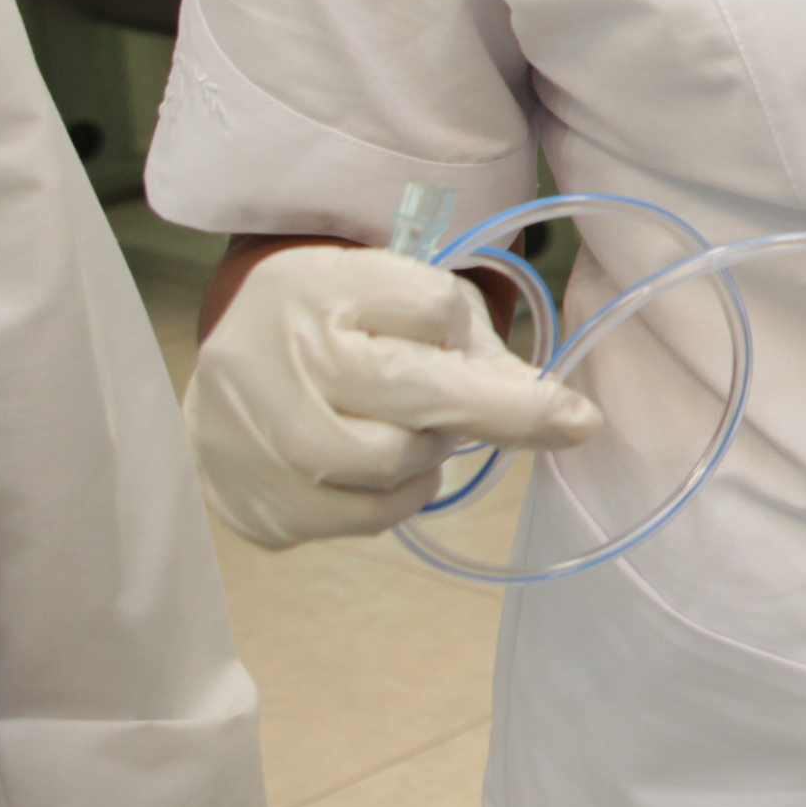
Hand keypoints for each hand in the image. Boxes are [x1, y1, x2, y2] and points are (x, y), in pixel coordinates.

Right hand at [185, 244, 600, 548]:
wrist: (233, 366)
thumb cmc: (342, 325)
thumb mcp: (404, 301)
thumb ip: (474, 346)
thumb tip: (557, 415)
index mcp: (316, 288)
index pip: (434, 310)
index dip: (491, 349)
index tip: (573, 410)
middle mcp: (270, 358)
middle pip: (417, 395)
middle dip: (492, 414)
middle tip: (524, 418)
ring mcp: (248, 437)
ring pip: (387, 462)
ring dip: (428, 453)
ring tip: (415, 430)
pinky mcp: (251, 503)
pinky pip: (359, 517)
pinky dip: (395, 498)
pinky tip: (381, 469)